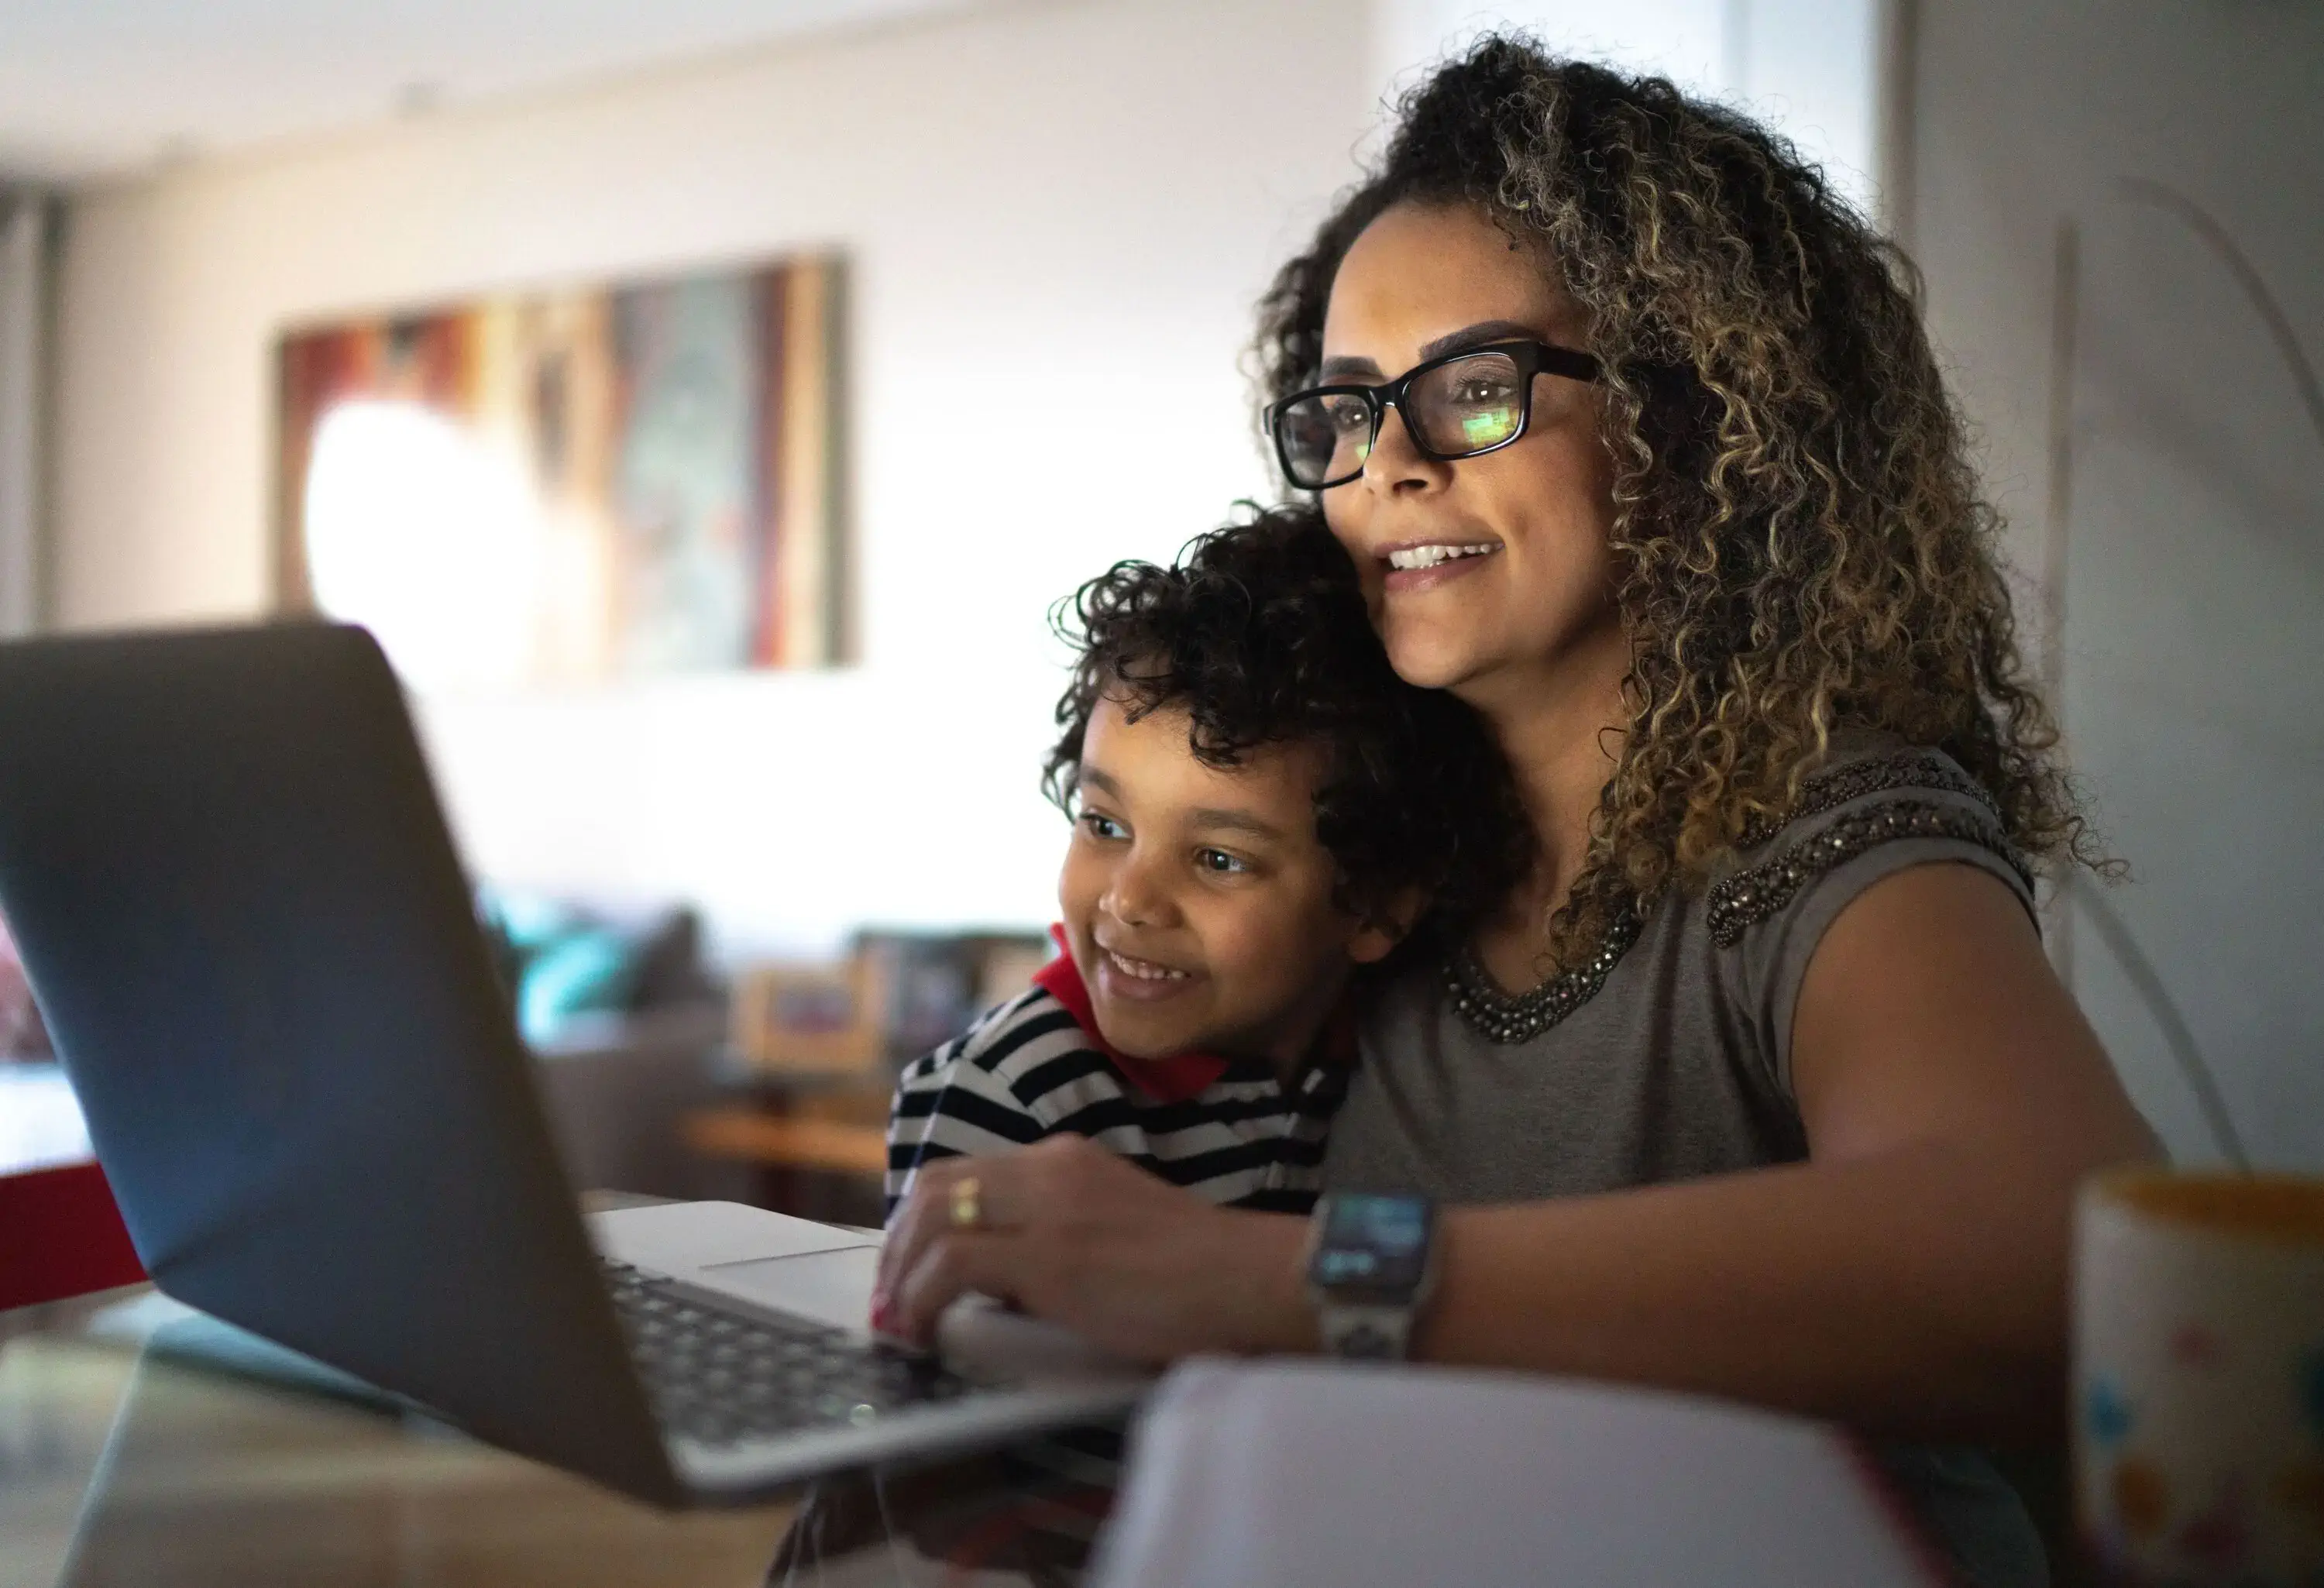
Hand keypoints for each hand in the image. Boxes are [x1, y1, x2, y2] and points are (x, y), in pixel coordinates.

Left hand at [873, 1136, 1315, 1363]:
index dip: (920, 1220)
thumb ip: (1057, 1236)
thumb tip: (995, 1279)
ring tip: (899, 1322)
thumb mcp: (1114, 1230)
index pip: (964, 1171)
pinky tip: (922, 1331)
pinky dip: (920, 1299)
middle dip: (897, 1245)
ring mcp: (1050, 1209)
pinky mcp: (1053, 1257)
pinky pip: (952, 1265)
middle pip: (934, 1185)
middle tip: (889, 1299)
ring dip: (900, 1274)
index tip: (907, 1268)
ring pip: (932, 1217)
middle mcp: (1051, 1170)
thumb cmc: (1199, 1273)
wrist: (1252, 1280)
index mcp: (1067, 1161)